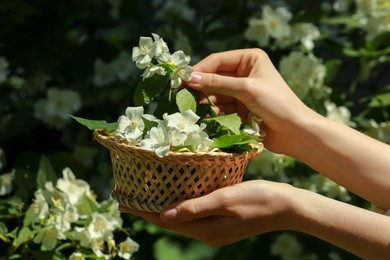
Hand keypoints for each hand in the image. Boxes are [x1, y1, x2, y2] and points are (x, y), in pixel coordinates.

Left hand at [119, 180, 296, 246]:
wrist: (287, 206)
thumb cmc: (259, 199)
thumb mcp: (225, 201)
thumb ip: (194, 208)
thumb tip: (164, 217)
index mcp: (206, 230)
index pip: (166, 220)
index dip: (143, 210)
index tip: (122, 201)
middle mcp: (208, 232)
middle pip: (171, 220)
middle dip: (148, 209)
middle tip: (128, 196)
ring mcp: (216, 228)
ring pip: (181, 217)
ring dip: (163, 206)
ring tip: (145, 195)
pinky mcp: (222, 221)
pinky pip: (194, 213)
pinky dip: (180, 204)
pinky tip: (175, 195)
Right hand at [185, 48, 314, 154]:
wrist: (295, 132)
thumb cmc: (277, 103)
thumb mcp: (246, 89)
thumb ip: (217, 83)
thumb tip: (189, 78)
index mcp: (250, 59)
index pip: (218, 60)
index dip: (200, 70)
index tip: (182, 80)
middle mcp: (245, 72)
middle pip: (215, 78)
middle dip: (202, 88)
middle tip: (183, 96)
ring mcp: (242, 91)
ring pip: (216, 95)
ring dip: (208, 103)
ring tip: (197, 110)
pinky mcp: (240, 108)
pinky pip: (221, 108)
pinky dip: (215, 113)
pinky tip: (210, 119)